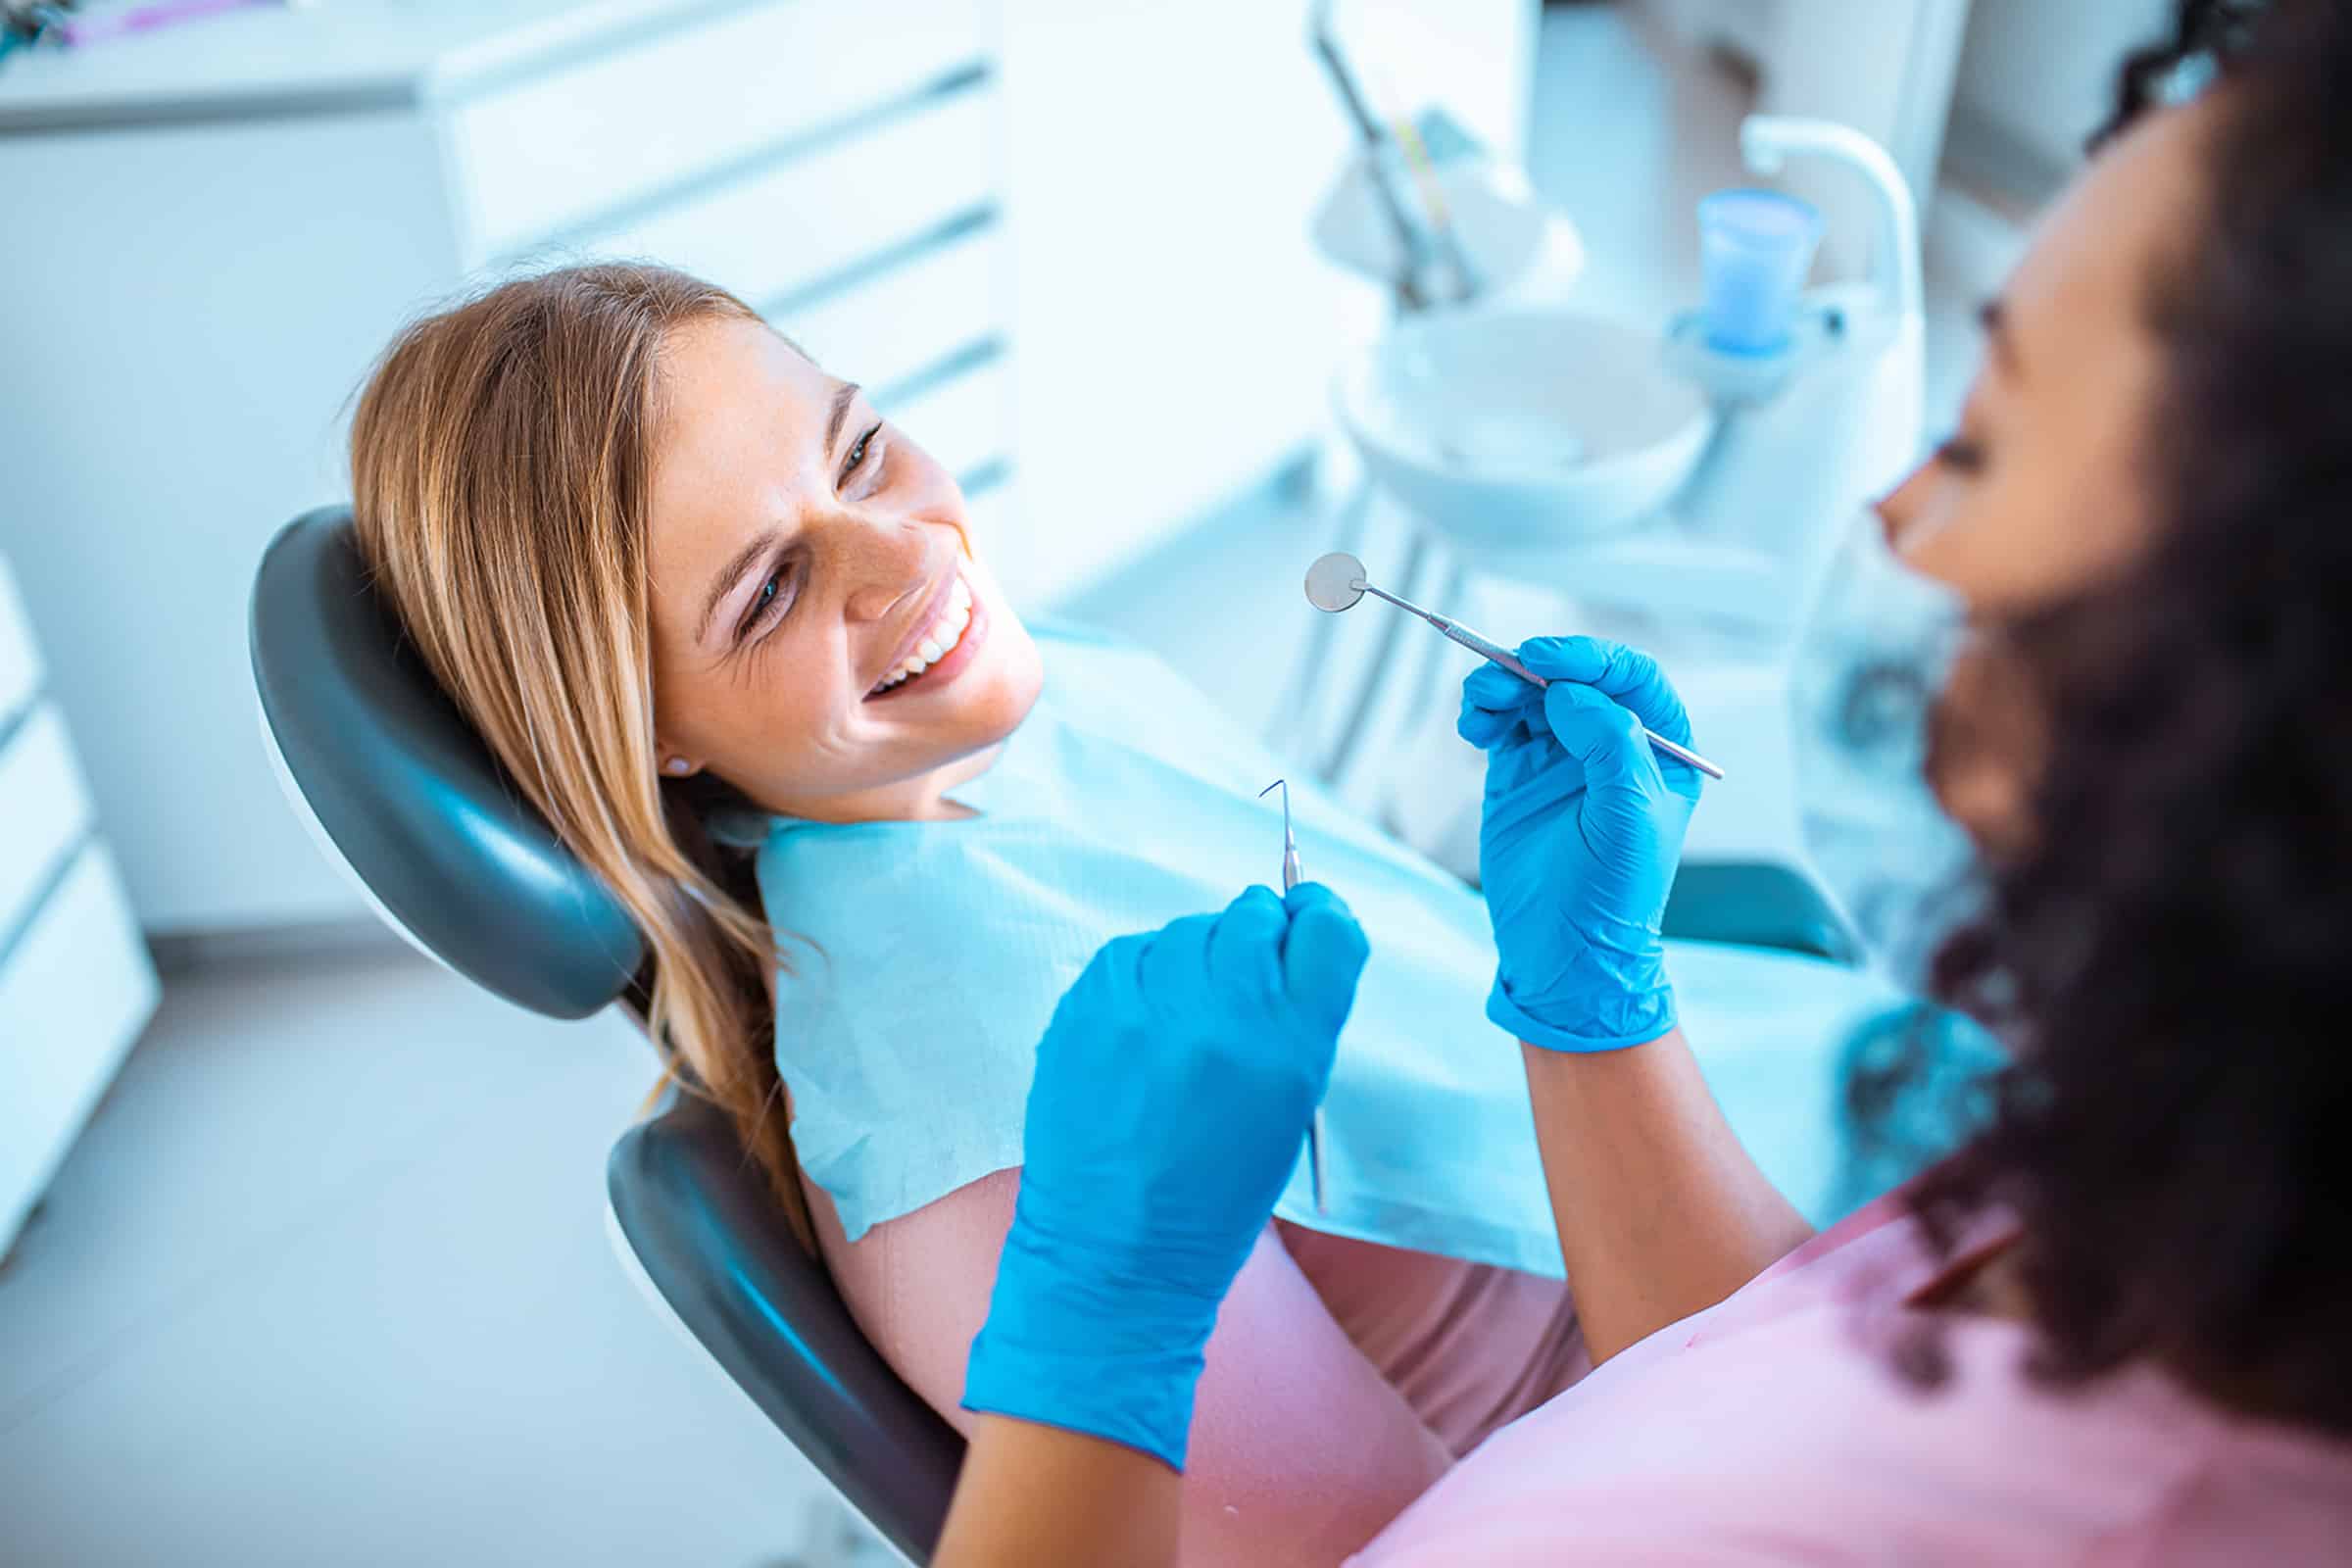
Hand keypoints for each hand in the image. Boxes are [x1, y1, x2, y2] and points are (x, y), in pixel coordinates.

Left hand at [963, 883, 1370, 1469]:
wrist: (1117, 1254)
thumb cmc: (1215, 1190)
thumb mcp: (1289, 1108)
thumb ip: (1297, 1018)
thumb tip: (1288, 931)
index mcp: (1290, 1048)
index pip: (1327, 930)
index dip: (1318, 916)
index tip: (1305, 916)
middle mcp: (1223, 1017)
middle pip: (1255, 915)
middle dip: (1256, 934)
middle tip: (1242, 973)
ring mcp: (1147, 1009)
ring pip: (1189, 929)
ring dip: (1196, 959)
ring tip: (1184, 1024)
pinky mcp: (1088, 1008)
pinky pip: (1132, 954)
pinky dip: (1143, 978)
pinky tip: (1142, 1031)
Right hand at [1458, 637, 1703, 1051]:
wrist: (1563, 956)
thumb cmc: (1612, 896)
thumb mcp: (1628, 820)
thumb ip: (1610, 747)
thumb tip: (1570, 694)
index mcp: (1658, 749)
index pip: (1630, 679)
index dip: (1590, 659)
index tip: (1547, 660)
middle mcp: (1612, 744)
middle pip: (1573, 676)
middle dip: (1536, 667)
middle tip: (1503, 674)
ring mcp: (1563, 757)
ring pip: (1531, 692)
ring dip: (1501, 685)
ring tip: (1480, 707)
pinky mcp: (1519, 774)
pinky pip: (1502, 722)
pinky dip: (1484, 712)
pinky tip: (1476, 728)